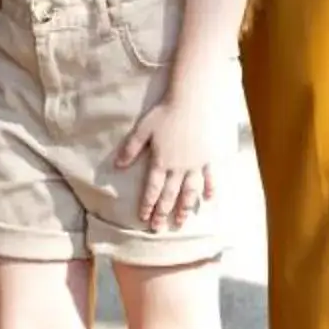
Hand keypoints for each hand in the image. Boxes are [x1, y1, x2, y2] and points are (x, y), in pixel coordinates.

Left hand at [117, 88, 227, 232]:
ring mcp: (197, 164)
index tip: (143, 219)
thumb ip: (131, 148)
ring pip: (189, 192)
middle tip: (158, 229)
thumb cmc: (167, 111)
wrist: (196, 100)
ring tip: (180, 222)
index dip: (147, 205)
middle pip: (170, 195)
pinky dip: (209, 190)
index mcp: (161, 161)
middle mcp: (179, 167)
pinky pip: (211, 178)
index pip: (152, 189)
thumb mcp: (144, 128)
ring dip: (184, 208)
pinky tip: (208, 200)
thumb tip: (117, 166)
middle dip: (162, 213)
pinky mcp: (211, 157)